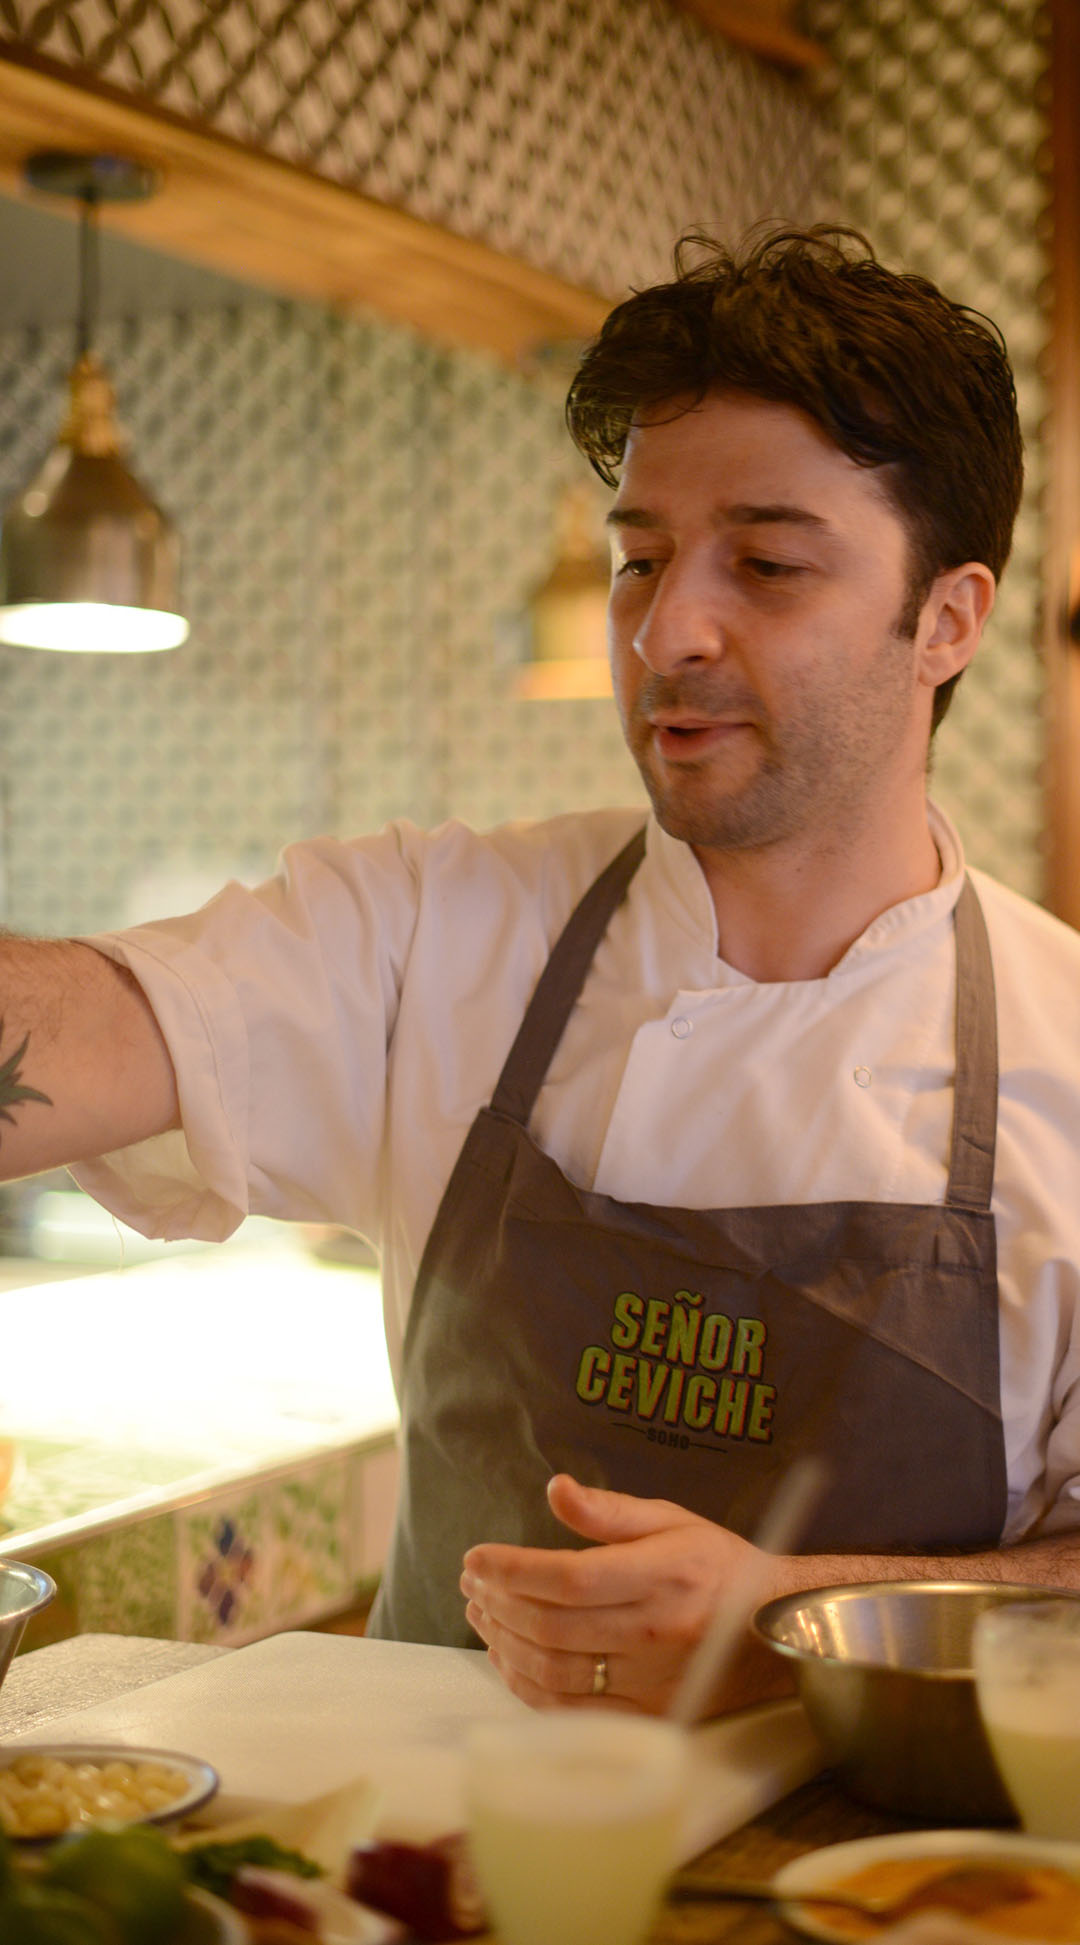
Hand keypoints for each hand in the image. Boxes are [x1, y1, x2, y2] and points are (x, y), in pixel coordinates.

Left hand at [459, 1474, 795, 1716]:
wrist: (771, 1630)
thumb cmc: (717, 1565)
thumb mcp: (672, 1521)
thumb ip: (610, 1511)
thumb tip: (557, 1488)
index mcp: (662, 1575)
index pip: (569, 1577)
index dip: (513, 1569)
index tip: (476, 1556)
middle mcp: (654, 1631)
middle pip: (552, 1624)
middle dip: (498, 1602)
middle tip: (473, 1582)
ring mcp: (650, 1680)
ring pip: (554, 1669)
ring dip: (504, 1642)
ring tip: (482, 1614)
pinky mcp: (647, 1714)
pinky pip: (571, 1708)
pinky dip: (527, 1686)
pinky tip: (507, 1659)